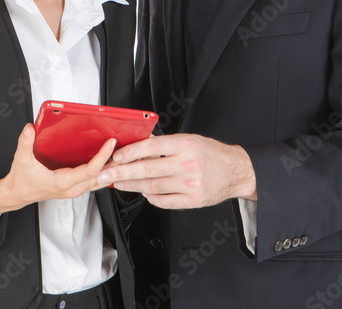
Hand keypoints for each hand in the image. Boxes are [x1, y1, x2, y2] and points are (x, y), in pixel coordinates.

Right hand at [0, 124, 115, 218]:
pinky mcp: (73, 189)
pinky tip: (107, 164)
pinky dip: (103, 173)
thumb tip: (29, 129)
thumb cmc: (21, 181)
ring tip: (120, 155)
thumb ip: (25, 143)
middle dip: (113, 163)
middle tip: (125, 148)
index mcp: (62, 182)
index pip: (90, 170)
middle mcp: (71, 188)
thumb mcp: (22, 160)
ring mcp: (74, 190)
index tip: (111, 143)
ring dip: (110, 170)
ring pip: (99, 182)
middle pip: (100, 177)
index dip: (102, 156)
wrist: (16, 195)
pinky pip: (94, 182)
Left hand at [97, 134, 256, 209]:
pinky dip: (150, 197)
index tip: (115, 156)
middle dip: (121, 172)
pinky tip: (142, 193)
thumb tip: (138, 144)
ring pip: (153, 186)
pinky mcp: (193, 200)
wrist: (237, 171)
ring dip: (131, 185)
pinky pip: (165, 201)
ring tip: (116, 184)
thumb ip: (165, 144)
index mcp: (185, 145)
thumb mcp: (189, 140)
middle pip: (147, 169)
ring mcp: (190, 184)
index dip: (130, 152)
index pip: (151, 147)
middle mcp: (187, 164)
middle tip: (105, 174)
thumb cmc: (212, 153)